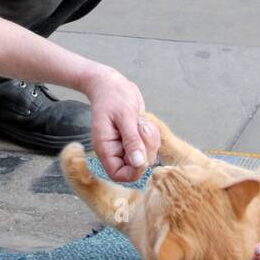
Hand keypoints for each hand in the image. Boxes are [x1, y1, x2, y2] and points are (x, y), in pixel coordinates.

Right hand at [82, 68, 160, 182]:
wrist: (111, 84)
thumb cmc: (112, 96)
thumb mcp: (124, 115)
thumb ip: (131, 139)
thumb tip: (138, 163)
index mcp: (106, 148)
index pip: (118, 175)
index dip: (133, 172)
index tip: (142, 154)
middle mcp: (115, 151)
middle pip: (137, 167)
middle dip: (146, 148)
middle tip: (141, 128)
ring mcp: (126, 146)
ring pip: (147, 156)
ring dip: (150, 140)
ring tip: (141, 122)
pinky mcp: (136, 140)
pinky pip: (151, 145)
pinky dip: (152, 135)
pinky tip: (143, 121)